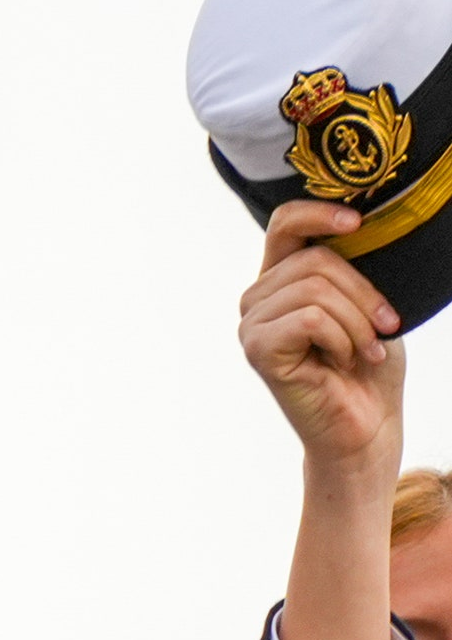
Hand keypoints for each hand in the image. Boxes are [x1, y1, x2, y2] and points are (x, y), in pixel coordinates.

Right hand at [239, 200, 404, 470]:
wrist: (365, 427)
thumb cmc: (367, 367)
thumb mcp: (365, 302)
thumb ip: (350, 265)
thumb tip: (362, 226)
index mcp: (282, 279)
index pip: (285, 223)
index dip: (319, 212)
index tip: (358, 224)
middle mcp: (259, 298)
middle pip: (315, 259)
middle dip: (363, 292)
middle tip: (385, 325)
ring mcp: (253, 325)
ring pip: (315, 289)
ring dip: (356, 322)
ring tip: (364, 350)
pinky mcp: (258, 350)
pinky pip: (309, 318)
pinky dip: (340, 339)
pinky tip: (344, 361)